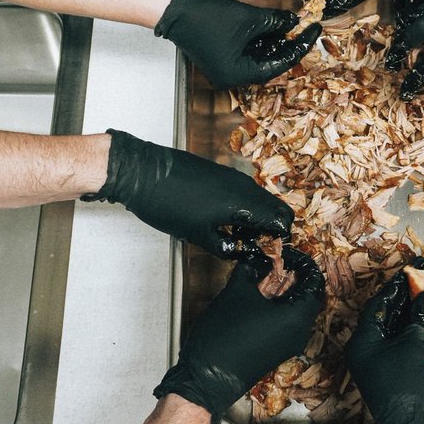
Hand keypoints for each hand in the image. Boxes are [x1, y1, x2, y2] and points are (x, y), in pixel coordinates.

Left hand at [84, 130, 292, 257]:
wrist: (142, 172)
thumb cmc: (166, 203)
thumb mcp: (197, 235)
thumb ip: (225, 247)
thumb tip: (241, 252)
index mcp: (243, 203)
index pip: (282, 219)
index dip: (279, 238)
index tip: (267, 250)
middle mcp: (244, 186)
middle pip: (276, 207)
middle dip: (272, 227)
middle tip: (256, 244)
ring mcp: (233, 176)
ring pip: (260, 199)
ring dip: (257, 217)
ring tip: (237, 234)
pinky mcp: (221, 172)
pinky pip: (244, 191)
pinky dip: (244, 207)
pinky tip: (224, 219)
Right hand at [154, 247, 323, 423]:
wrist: (207, 378)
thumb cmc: (223, 335)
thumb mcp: (235, 292)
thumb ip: (250, 269)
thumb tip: (256, 258)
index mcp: (297, 317)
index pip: (315, 282)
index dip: (304, 263)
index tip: (287, 253)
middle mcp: (300, 333)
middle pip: (309, 298)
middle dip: (297, 277)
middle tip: (278, 262)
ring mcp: (290, 346)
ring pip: (298, 312)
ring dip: (287, 293)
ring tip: (266, 277)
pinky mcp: (278, 353)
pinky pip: (288, 324)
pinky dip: (280, 308)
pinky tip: (261, 300)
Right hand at [155, 0, 319, 88]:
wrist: (175, 10)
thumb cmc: (206, 17)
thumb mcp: (248, 19)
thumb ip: (275, 22)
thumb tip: (294, 22)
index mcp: (238, 75)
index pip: (278, 65)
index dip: (298, 47)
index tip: (313, 32)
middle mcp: (232, 77)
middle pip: (270, 63)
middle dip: (288, 44)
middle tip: (306, 29)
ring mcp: (226, 67)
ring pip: (259, 56)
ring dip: (276, 41)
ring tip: (294, 25)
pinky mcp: (223, 56)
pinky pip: (249, 51)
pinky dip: (262, 40)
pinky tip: (276, 27)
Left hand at [345, 272, 423, 423]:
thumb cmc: (406, 387)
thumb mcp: (413, 347)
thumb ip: (418, 318)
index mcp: (361, 342)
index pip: (377, 306)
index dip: (394, 289)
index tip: (408, 274)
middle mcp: (364, 349)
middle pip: (384, 315)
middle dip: (403, 299)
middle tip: (418, 280)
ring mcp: (377, 360)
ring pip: (393, 328)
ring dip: (409, 312)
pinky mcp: (390, 367)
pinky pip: (399, 340)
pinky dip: (412, 328)